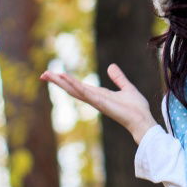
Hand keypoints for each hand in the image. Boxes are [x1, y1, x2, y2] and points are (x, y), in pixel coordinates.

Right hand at [40, 63, 157, 143]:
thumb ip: (118, 78)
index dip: (66, 80)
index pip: (79, 86)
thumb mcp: (127, 87)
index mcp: (99, 94)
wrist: (143, 120)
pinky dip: (75, 86)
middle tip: (43, 74)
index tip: (54, 74)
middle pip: (72, 88)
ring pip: (75, 90)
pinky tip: (65, 79)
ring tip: (48, 74)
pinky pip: (85, 93)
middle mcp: (95, 98)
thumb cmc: (136, 108)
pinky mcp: (101, 103)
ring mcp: (96, 101)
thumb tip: (110, 66)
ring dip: (62, 82)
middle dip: (58, 81)